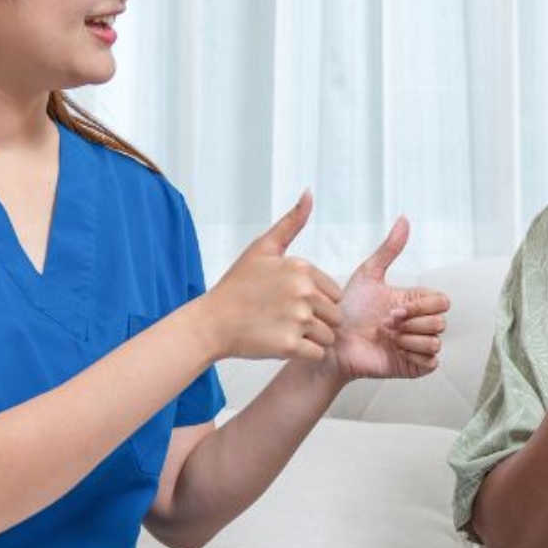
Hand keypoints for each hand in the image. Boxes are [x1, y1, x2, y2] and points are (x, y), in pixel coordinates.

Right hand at [203, 192, 342, 360]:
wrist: (211, 322)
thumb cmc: (237, 286)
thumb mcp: (262, 248)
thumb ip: (291, 223)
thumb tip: (309, 193)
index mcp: (301, 268)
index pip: (335, 294)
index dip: (317, 302)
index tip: (290, 302)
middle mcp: (303, 291)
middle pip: (335, 316)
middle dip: (318, 322)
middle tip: (287, 320)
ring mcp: (297, 319)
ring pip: (329, 336)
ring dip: (312, 339)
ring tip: (284, 331)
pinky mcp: (290, 345)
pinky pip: (317, 354)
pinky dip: (304, 354)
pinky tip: (282, 344)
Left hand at [329, 216, 449, 380]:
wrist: (332, 343)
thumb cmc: (346, 311)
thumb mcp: (368, 275)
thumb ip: (389, 249)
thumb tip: (404, 218)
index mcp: (414, 302)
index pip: (442, 301)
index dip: (421, 306)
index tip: (394, 308)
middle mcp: (418, 324)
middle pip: (441, 321)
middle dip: (412, 323)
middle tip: (386, 324)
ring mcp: (417, 346)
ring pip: (436, 341)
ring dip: (410, 339)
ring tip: (387, 338)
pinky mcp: (413, 366)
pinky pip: (431, 362)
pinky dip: (414, 355)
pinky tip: (394, 350)